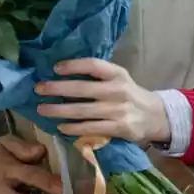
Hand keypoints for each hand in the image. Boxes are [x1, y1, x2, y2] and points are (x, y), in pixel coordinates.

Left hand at [35, 58, 170, 144]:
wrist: (155, 116)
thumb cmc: (128, 94)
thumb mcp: (118, 78)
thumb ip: (97, 75)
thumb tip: (61, 72)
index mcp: (117, 74)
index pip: (92, 65)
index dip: (72, 65)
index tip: (54, 68)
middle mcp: (117, 90)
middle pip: (82, 89)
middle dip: (57, 89)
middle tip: (38, 89)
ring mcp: (118, 110)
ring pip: (82, 111)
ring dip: (59, 110)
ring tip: (42, 109)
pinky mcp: (118, 128)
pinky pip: (90, 128)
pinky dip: (73, 128)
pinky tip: (60, 126)